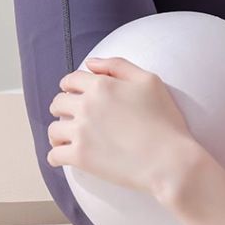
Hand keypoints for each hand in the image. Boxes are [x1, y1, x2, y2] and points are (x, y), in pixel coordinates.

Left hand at [47, 56, 197, 194]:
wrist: (170, 161)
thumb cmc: (164, 121)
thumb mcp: (148, 80)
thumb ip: (118, 65)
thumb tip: (90, 63)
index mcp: (101, 85)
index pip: (71, 80)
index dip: (69, 85)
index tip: (71, 93)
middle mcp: (86, 105)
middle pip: (59, 102)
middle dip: (61, 106)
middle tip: (68, 115)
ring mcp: (81, 131)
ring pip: (54, 128)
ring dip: (57, 131)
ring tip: (63, 136)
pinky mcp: (81, 157)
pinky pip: (54, 154)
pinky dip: (55, 155)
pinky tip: (60, 156)